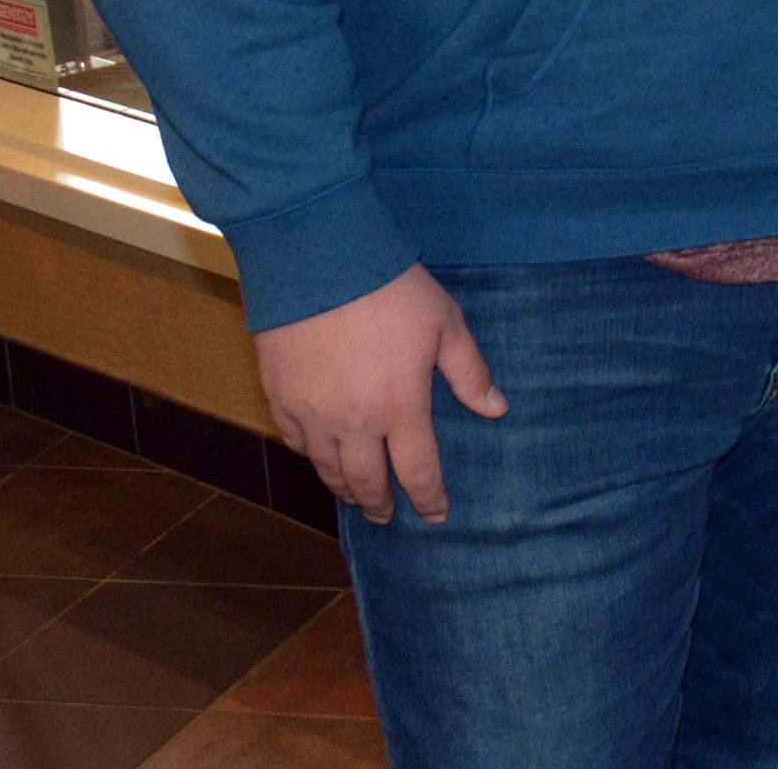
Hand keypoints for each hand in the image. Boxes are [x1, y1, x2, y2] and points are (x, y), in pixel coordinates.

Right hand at [253, 264, 506, 525]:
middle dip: (379, 503)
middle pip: (367, 480)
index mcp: (401, 408)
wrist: (322, 263)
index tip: (436, 515)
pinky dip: (311, 456)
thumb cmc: (393, 290)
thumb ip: (470, 372)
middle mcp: (354, 423)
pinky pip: (295, 441)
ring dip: (343, 486)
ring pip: (327, 468)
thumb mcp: (446, 325)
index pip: (418, 471)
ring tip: (354, 494)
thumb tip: (497, 409)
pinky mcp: (280, 396)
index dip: (428, 498)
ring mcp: (312, 414)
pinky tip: (319, 456)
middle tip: (386, 515)